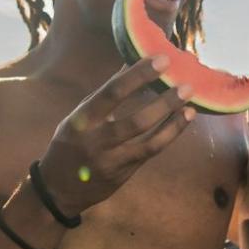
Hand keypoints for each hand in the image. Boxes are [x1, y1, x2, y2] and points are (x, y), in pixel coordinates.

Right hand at [37, 57, 194, 216]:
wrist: (58, 189)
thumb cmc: (70, 144)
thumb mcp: (79, 117)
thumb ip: (105, 95)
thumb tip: (130, 64)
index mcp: (82, 119)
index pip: (112, 92)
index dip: (138, 75)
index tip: (160, 59)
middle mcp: (97, 140)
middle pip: (136, 120)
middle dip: (163, 101)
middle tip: (185, 82)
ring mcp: (112, 160)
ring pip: (148, 140)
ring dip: (172, 119)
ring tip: (190, 101)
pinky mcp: (124, 173)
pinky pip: (151, 151)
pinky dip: (170, 134)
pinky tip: (184, 119)